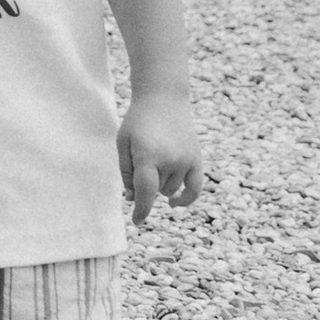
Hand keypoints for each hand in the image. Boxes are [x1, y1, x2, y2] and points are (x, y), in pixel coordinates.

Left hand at [119, 91, 203, 221]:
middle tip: (139, 160)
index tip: (137, 221)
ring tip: (154, 160)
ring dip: (160, 184)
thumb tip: (132, 199)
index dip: (141, 210)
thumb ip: (126, 172)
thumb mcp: (123, 143)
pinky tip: (174, 203)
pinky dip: (186, 199)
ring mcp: (185, 160)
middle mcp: (169, 160)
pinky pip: (194, 189)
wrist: (164, 98)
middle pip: (154, 190)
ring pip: (170, 190)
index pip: (145, 193)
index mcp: (148, 156)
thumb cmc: (138, 121)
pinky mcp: (196, 159)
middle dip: (144, 183)